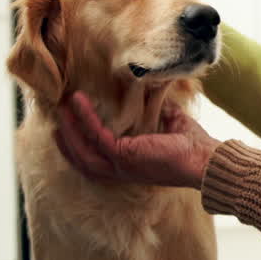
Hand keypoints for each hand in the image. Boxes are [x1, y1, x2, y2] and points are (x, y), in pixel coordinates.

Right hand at [53, 91, 219, 189]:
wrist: (204, 158)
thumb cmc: (190, 144)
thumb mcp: (166, 122)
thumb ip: (152, 111)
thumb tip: (147, 90)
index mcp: (128, 165)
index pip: (94, 159)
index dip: (77, 144)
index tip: (66, 125)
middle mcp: (120, 169)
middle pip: (80, 158)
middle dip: (65, 138)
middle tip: (56, 115)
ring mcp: (120, 166)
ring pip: (82, 149)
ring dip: (69, 127)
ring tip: (61, 106)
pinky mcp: (124, 156)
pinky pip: (96, 135)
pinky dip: (85, 118)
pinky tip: (77, 101)